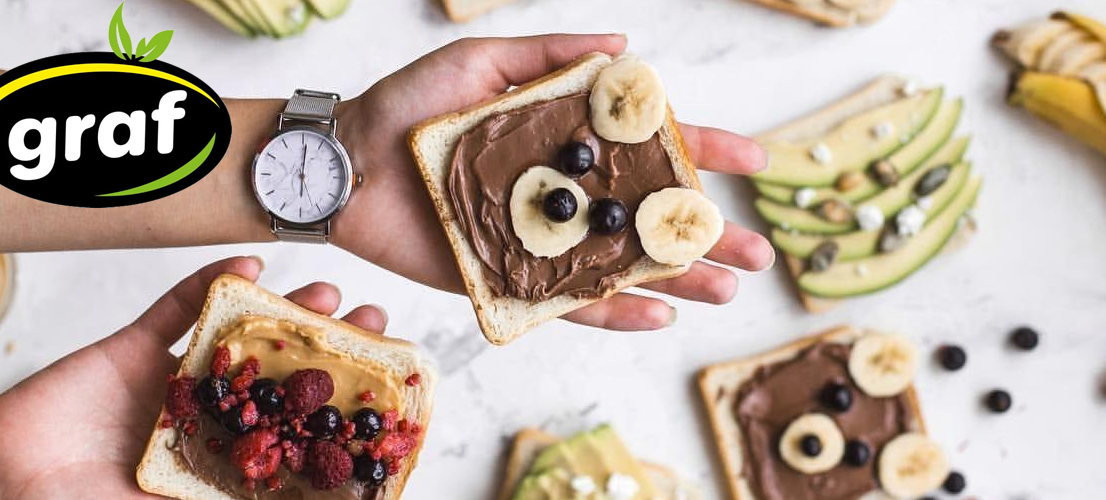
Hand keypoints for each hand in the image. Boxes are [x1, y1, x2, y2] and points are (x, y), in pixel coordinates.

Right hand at [0, 257, 388, 499]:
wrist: (3, 493)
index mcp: (226, 461)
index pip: (297, 427)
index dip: (342, 402)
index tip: (387, 378)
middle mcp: (208, 417)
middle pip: (280, 374)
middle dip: (326, 346)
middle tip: (370, 319)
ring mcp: (171, 381)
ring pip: (240, 335)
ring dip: (282, 310)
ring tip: (326, 292)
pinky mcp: (131, 350)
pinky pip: (174, 309)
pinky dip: (210, 282)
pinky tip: (247, 263)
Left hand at [333, 34, 774, 330]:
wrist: (345, 165)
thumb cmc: (408, 107)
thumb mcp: (481, 63)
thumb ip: (549, 55)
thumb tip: (624, 44)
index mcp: (565, 139)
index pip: (648, 145)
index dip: (703, 150)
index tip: (755, 157)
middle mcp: (563, 192)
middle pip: (649, 215)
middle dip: (707, 232)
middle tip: (760, 253)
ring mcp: (542, 239)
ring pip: (623, 264)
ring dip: (679, 279)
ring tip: (730, 291)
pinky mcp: (509, 280)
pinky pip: (568, 303)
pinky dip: (613, 312)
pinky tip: (660, 314)